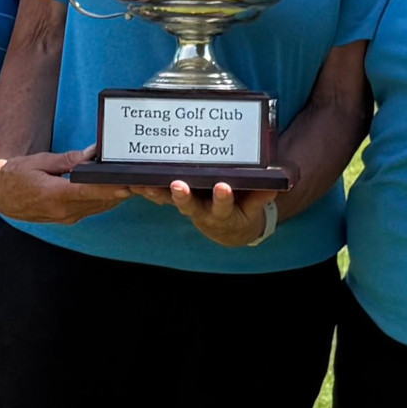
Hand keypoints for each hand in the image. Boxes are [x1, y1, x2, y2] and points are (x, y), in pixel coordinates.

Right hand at [0, 147, 129, 223]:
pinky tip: (120, 189)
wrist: (3, 196)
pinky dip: (108, 199)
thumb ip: (67, 160)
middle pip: (99, 200)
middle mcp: (62, 210)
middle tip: (142, 179)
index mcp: (53, 195)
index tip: (126, 184)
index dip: (108, 188)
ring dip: (118, 196)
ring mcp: (67, 217)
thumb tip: (92, 153)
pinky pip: (94, 208)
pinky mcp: (69, 217)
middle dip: (121, 190)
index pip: (86, 192)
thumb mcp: (40, 161)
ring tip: (137, 183)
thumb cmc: (17, 175)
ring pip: (100, 206)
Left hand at [133, 180, 274, 246]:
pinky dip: (145, 187)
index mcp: (222, 212)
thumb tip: (276, 184)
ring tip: (143, 184)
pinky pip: (157, 192)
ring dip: (155, 193)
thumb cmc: (244, 210)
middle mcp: (201, 210)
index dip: (223, 197)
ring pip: (168, 199)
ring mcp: (186, 204)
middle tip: (178, 186)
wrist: (229, 228)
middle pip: (189, 204)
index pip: (223, 205)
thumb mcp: (256, 206)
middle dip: (182, 196)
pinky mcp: (173, 197)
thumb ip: (262, 196)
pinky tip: (130, 179)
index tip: (223, 187)